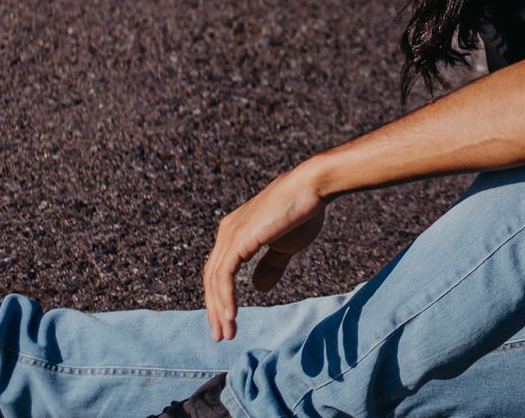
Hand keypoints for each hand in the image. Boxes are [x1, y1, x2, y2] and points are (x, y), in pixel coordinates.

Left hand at [202, 167, 329, 341]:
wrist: (311, 188)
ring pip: (215, 281)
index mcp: (235, 233)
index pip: (220, 272)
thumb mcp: (284, 246)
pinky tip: (230, 316)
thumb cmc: (302, 212)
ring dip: (219, 310)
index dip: (221, 298)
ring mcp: (230, 235)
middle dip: (215, 310)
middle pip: (212, 279)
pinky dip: (225, 298)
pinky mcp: (238, 240)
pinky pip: (224, 276)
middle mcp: (226, 233)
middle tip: (221, 336)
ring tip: (226, 333)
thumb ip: (270, 266)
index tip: (227, 322)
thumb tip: (258, 289)